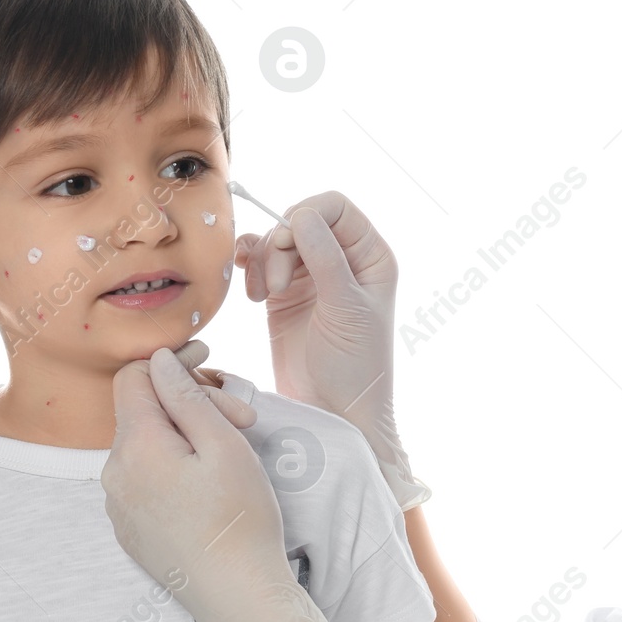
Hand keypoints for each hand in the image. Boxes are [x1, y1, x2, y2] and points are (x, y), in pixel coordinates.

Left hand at [102, 342, 352, 621]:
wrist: (236, 597)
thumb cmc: (239, 520)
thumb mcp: (224, 445)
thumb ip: (186, 396)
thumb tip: (159, 360)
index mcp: (135, 446)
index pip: (135, 377)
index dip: (174, 364)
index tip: (210, 366)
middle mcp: (113, 474)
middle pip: (143, 413)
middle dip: (188, 405)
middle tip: (243, 422)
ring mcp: (117, 506)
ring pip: (144, 447)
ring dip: (183, 438)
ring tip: (229, 457)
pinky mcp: (130, 530)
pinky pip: (144, 480)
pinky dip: (173, 470)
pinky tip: (208, 487)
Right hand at [235, 191, 430, 509]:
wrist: (333, 414)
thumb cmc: (354, 367)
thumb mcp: (345, 308)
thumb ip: (324, 258)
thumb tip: (301, 215)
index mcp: (371, 257)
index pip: (336, 207)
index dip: (307, 215)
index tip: (288, 244)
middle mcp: (343, 261)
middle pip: (301, 220)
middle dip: (281, 245)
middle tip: (277, 288)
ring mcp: (312, 277)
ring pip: (277, 240)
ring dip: (263, 260)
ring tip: (264, 297)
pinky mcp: (284, 296)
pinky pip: (261, 263)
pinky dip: (251, 268)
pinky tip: (251, 294)